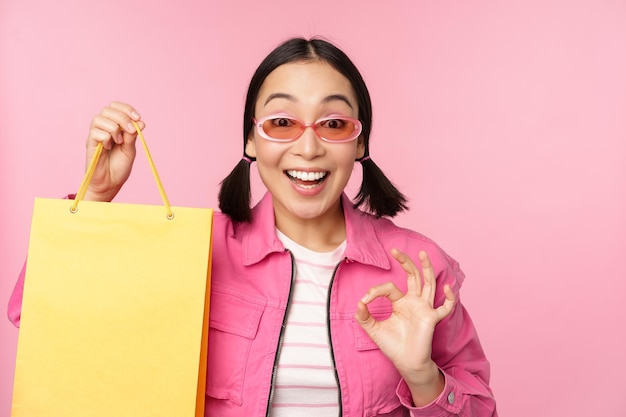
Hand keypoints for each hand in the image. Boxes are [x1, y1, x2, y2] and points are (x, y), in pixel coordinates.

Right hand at [83, 101, 143, 201]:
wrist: (110, 184)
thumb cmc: (119, 168)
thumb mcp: (130, 150)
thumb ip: (132, 136)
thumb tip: (141, 122)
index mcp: (114, 126)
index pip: (116, 107)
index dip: (127, 109)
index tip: (138, 118)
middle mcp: (103, 128)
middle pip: (107, 109)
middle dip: (122, 117)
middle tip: (131, 131)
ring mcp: (95, 135)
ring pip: (99, 118)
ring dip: (113, 128)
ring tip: (119, 142)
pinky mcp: (89, 144)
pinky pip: (95, 132)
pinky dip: (106, 138)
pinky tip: (109, 148)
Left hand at [354, 249, 455, 403]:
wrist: (405, 362)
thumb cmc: (392, 346)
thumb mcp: (374, 330)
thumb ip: (364, 317)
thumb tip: (358, 304)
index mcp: (400, 302)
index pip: (389, 287)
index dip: (375, 291)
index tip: (364, 300)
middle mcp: (414, 302)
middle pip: (413, 276)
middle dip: (405, 262)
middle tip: (395, 251)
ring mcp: (424, 308)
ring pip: (428, 283)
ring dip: (426, 268)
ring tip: (422, 254)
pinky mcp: (432, 318)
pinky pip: (445, 308)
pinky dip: (449, 298)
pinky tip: (447, 287)